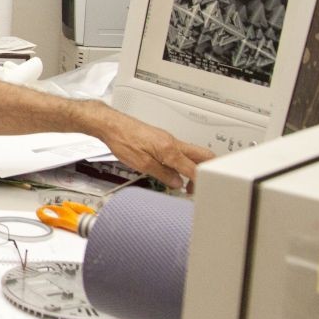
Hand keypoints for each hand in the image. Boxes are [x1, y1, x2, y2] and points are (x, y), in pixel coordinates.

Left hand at [87, 105, 213, 190]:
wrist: (111, 125)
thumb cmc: (122, 140)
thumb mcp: (141, 164)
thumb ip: (162, 174)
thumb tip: (177, 183)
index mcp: (169, 149)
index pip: (194, 168)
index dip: (200, 183)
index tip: (199, 193)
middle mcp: (173, 143)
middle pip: (204, 155)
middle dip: (207, 172)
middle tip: (198, 186)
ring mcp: (169, 140)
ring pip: (193, 153)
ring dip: (194, 168)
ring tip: (185, 183)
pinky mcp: (163, 139)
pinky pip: (181, 151)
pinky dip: (184, 162)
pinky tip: (174, 171)